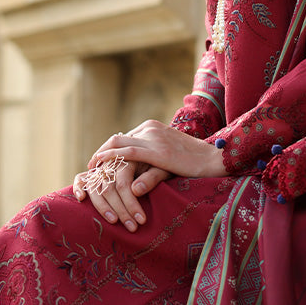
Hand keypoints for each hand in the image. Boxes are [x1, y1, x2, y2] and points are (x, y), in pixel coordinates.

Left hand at [73, 119, 225, 230]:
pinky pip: (127, 153)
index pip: (123, 137)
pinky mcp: (157, 150)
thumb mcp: (166, 161)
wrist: (214, 159)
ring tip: (92, 170)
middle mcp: (149, 128)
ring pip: (117, 144)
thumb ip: (148, 163)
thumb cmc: (194, 163)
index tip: (99, 164)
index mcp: (152, 127)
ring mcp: (152, 137)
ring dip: (103, 157)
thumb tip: (132, 177)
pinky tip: (101, 167)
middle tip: (91, 168)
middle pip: (116, 138)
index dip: (108, 150)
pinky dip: (111, 159)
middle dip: (101, 153)